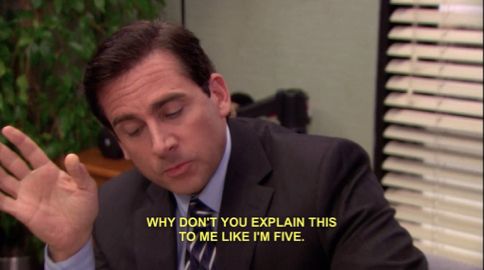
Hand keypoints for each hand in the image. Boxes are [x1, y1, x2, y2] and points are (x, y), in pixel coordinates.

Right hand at [0, 126, 97, 260]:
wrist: (77, 232)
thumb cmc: (84, 208)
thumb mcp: (87, 188)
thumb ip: (79, 172)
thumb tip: (72, 156)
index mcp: (49, 171)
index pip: (31, 152)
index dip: (20, 140)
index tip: (6, 129)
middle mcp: (34, 180)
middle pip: (13, 162)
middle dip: (1, 152)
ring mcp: (25, 195)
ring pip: (3, 179)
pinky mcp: (21, 211)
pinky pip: (2, 201)